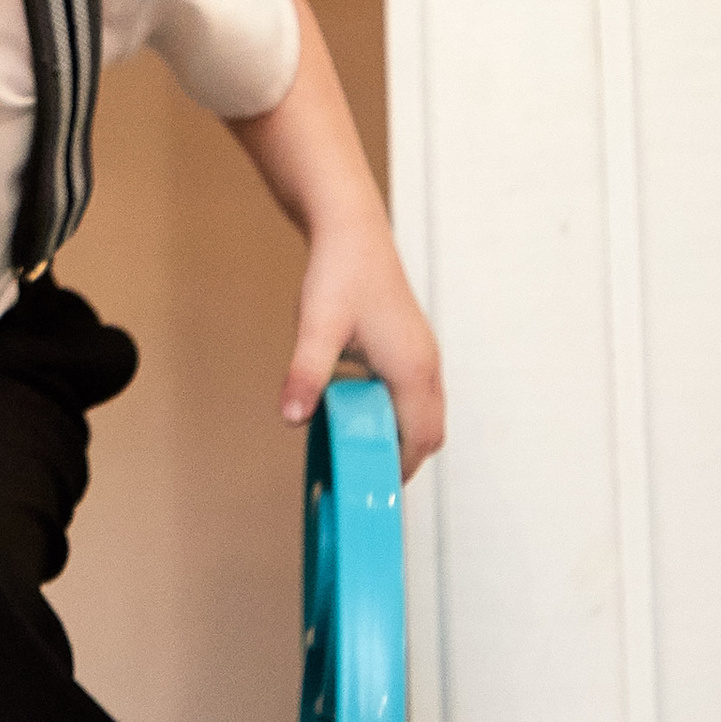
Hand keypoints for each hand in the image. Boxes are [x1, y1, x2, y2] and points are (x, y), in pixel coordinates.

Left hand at [279, 217, 444, 478]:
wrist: (351, 229)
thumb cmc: (339, 274)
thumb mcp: (317, 328)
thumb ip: (306, 374)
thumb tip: (292, 418)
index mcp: (412, 371)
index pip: (421, 441)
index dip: (399, 471)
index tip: (369, 492)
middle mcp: (426, 367)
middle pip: (428, 434)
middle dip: (399, 461)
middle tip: (359, 478)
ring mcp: (422, 356)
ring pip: (423, 415)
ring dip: (397, 438)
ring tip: (357, 453)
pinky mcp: (411, 348)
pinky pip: (414, 397)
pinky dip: (395, 416)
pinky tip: (358, 414)